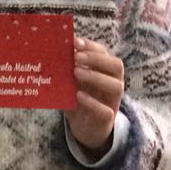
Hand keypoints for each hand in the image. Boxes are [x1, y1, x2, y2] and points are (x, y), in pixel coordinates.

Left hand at [65, 37, 124, 154]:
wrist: (84, 127)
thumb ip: (68, 67)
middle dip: (96, 58)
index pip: (105, 53)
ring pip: (116, 86)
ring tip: (76, 72)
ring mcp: (111, 102)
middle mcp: (112, 84)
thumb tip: (54, 49)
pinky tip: (78, 95)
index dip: (91, 46)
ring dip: (96, 77)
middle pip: (116, 66)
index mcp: (105, 71)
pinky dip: (92, 102)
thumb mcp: (72, 80)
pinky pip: (106, 111)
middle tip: (76, 56)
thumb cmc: (78, 97)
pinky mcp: (106, 119)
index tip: (75, 42)